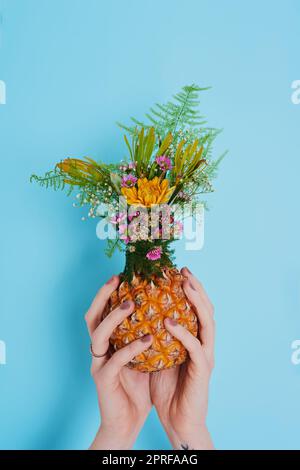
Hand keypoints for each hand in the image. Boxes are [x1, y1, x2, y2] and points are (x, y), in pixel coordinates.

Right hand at [85, 275, 152, 449]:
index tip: (123, 273)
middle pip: (91, 317)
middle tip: (117, 279)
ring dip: (113, 318)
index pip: (103, 311)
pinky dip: (130, 348)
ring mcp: (99, 364)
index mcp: (108, 342)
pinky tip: (147, 339)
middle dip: (102, 296)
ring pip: (98, 335)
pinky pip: (115, 361)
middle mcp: (99, 350)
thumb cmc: (137, 386)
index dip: (109, 292)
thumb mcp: (143, 355)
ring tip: (130, 304)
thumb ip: (146, 333)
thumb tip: (165, 309)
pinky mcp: (104, 381)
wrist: (127, 422)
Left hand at [150, 267, 214, 449]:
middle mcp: (204, 344)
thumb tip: (140, 313)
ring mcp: (206, 356)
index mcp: (195, 340)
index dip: (190, 289)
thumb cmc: (167, 389)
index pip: (196, 309)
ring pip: (207, 323)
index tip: (177, 271)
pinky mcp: (202, 370)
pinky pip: (194, 347)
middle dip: (197, 288)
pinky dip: (183, 332)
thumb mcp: (160, 355)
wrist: (178, 420)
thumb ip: (158, 336)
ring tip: (185, 285)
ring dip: (197, 302)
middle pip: (207, 309)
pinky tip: (169, 321)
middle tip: (184, 270)